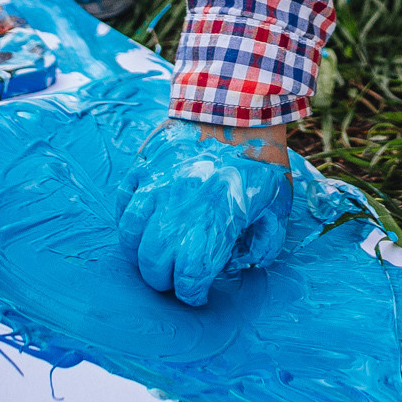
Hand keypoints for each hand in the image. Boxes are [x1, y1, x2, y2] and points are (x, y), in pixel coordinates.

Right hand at [117, 119, 292, 306]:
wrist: (239, 107)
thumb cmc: (261, 160)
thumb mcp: (278, 204)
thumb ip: (265, 241)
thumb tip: (244, 265)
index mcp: (215, 220)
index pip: (189, 276)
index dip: (191, 294)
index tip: (197, 294)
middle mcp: (180, 207)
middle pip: (153, 264)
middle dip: (163, 281)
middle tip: (176, 279)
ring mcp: (156, 186)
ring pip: (131, 237)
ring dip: (141, 255)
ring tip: (156, 257)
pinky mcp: (144, 168)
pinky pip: (123, 202)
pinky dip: (127, 221)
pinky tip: (141, 227)